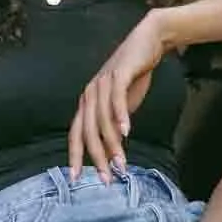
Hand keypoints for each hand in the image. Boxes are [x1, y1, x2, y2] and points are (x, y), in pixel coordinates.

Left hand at [69, 15, 164, 183]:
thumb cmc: (132, 77)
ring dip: (112, 145)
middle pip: (88, 132)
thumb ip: (113, 125)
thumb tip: (112, 151)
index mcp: (87, 104)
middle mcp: (89, 95)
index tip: (76, 179)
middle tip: (106, 179)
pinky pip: (116, 98)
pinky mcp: (119, 74)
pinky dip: (121, 116)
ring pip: (102, 120)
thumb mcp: (121, 105)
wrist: (146, 43)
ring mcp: (102, 84)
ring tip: (121, 164)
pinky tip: (127, 132)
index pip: (76, 134)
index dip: (74, 156)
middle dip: (96, 158)